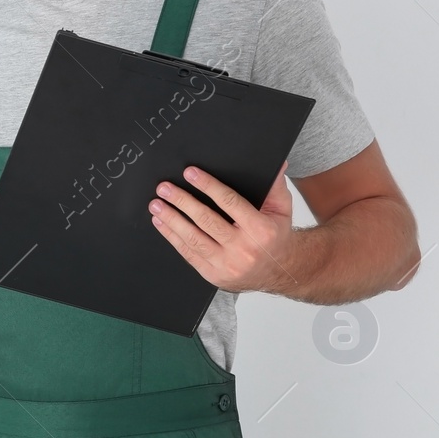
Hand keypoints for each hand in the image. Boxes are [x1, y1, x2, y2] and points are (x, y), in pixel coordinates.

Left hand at [148, 163, 299, 293]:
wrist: (278, 271)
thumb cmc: (275, 237)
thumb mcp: (281, 210)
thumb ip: (274, 186)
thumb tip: (276, 163)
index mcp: (261, 230)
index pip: (230, 202)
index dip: (208, 186)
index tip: (190, 173)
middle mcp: (244, 249)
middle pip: (207, 220)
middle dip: (182, 201)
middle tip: (165, 188)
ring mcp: (227, 264)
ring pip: (193, 238)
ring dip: (171, 219)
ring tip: (157, 204)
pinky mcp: (213, 274)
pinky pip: (188, 254)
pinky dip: (171, 237)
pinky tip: (161, 223)